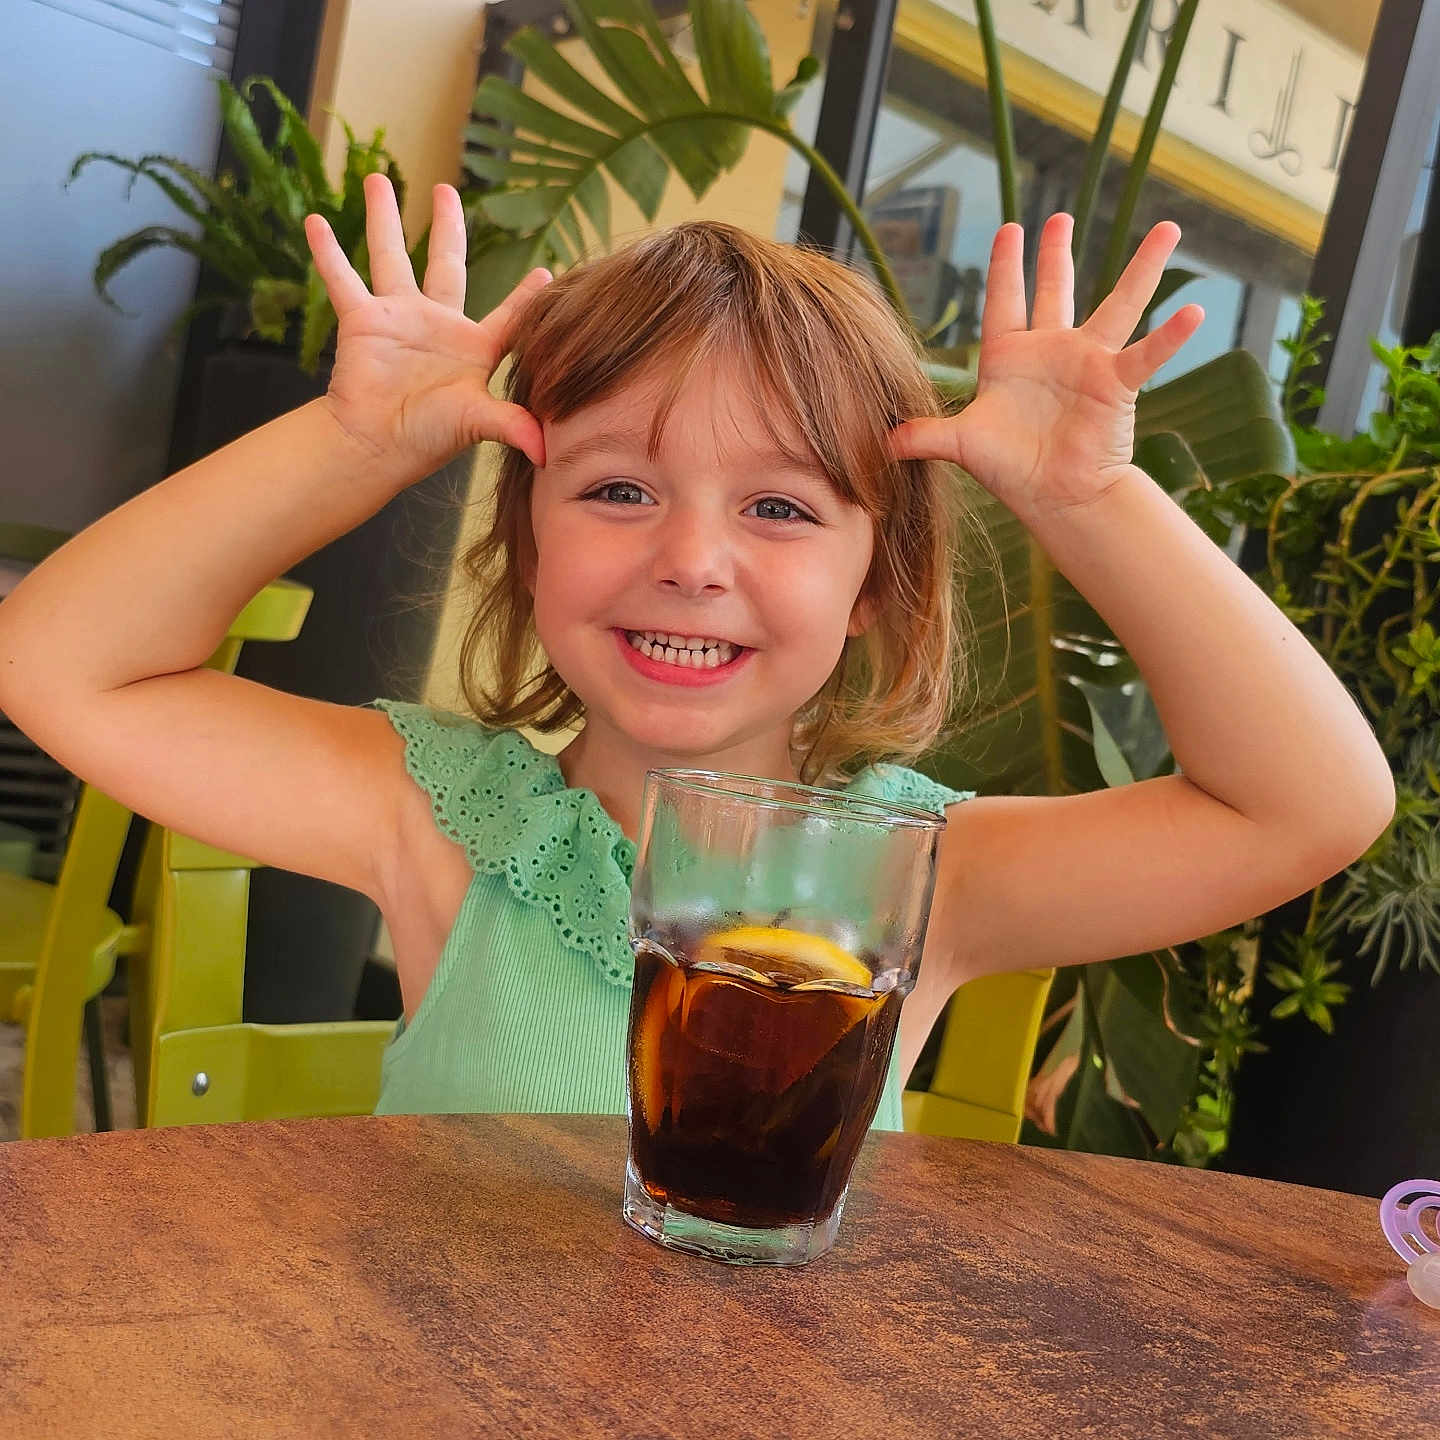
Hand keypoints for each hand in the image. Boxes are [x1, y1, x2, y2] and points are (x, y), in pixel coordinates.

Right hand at [304, 173, 550, 480]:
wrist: (376, 446)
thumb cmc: (429, 436)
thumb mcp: (477, 423)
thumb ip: (513, 425)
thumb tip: (549, 450)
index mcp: (474, 348)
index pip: (509, 316)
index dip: (526, 298)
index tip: (546, 271)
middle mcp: (436, 325)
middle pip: (444, 263)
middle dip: (447, 227)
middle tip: (446, 191)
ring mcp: (398, 318)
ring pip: (391, 256)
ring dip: (384, 219)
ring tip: (379, 180)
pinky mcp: (362, 321)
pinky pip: (342, 280)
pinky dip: (328, 252)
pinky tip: (316, 221)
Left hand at [890, 214, 1203, 521]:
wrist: (1055, 498)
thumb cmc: (1011, 470)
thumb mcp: (961, 445)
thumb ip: (923, 436)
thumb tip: (881, 443)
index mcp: (1010, 358)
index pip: (1004, 302)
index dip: (1005, 267)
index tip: (1008, 229)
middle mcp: (1052, 351)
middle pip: (1056, 290)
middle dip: (1056, 254)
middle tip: (1060, 216)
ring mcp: (1088, 363)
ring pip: (1118, 304)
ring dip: (1142, 268)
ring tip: (1169, 229)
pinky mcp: (1117, 384)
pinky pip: (1146, 354)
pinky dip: (1170, 336)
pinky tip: (1194, 312)